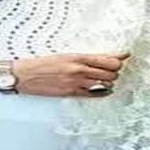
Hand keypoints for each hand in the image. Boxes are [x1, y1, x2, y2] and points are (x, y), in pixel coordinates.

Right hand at [11, 53, 129, 96]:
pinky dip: (102, 92)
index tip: (124, 57)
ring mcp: (75, 83)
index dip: (119, 60)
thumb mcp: (67, 55)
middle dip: (114, 71)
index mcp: (78, 57)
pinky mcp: (71, 93)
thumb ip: (88, 57)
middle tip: (111, 70)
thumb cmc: (44, 63)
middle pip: (110, 72)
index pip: (108, 59)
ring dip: (108, 81)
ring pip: (104, 83)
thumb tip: (107, 56)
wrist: (24, 74)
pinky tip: (103, 89)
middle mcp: (78, 70)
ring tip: (105, 79)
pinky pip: (94, 94)